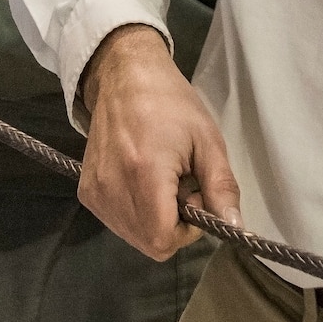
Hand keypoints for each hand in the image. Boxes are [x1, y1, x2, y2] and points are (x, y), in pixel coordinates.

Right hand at [78, 24, 240, 260]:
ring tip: (161, 182)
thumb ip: (222, 187)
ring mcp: (95, 191)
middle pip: (149, 244)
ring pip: (133, 236)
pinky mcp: (86, 191)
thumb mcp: (207, 140)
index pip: (163, 240)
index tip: (195, 197)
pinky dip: (135, 214)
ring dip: (154, 221)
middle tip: (180, 188)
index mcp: (145, 174)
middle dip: (172, 227)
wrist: (124, 77)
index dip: (187, 231)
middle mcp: (113, 188)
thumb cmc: (171, 103)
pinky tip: (141, 182)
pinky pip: (117, 222)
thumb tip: (236, 227)